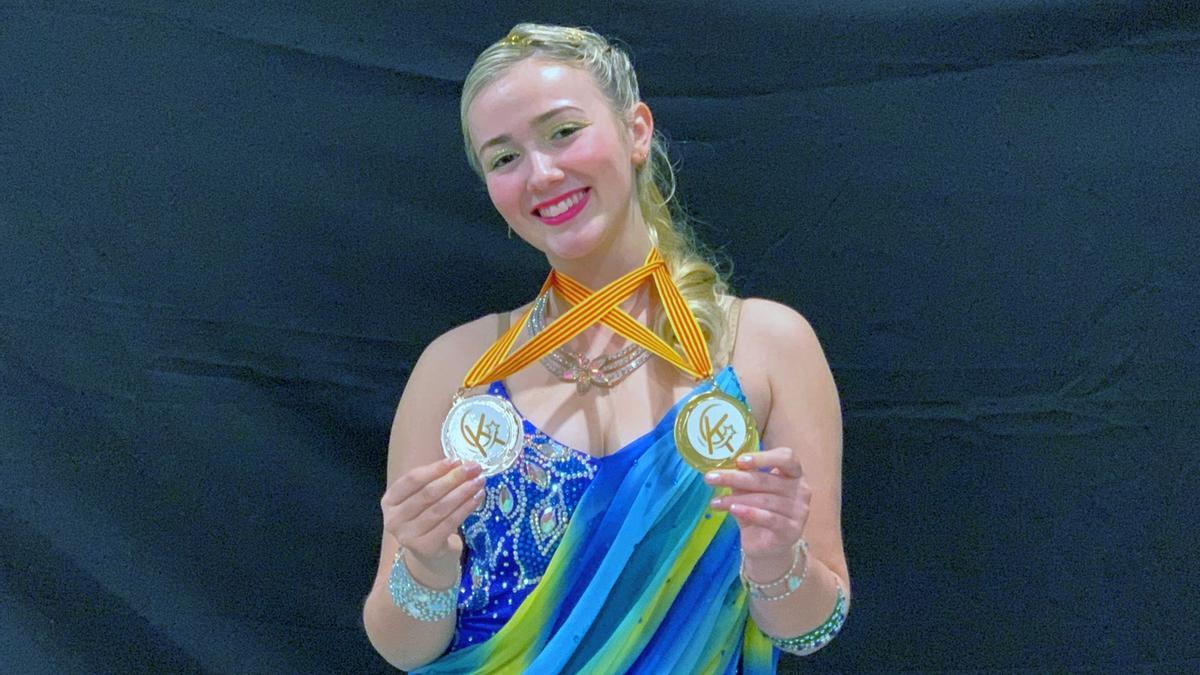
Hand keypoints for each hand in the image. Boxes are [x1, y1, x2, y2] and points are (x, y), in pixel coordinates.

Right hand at [381, 458, 485, 565]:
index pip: (412, 479)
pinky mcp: (425, 547)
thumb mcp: (421, 497)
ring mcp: (408, 535)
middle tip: (474, 468)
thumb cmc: (424, 516)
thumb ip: (435, 480)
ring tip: (479, 482)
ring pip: (440, 508)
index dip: (435, 469)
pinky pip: (449, 523)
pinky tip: (477, 498)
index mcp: (389, 500)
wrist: (426, 551)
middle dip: (454, 478)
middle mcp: (394, 519)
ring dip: (462, 492)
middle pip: (428, 493)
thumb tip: (463, 464)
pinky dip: (465, 509)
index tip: (457, 460)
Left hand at [704, 447, 811, 573]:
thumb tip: (722, 468)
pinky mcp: (792, 530)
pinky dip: (749, 513)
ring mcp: (799, 511)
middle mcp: (801, 490)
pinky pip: (769, 518)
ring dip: (735, 499)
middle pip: (766, 480)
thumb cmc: (759, 511)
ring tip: (716, 501)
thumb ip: (743, 478)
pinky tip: (733, 510)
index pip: (786, 457)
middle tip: (711, 478)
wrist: (767, 547)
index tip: (739, 461)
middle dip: (735, 478)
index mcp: (794, 473)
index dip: (764, 457)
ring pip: (764, 500)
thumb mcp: (750, 491)